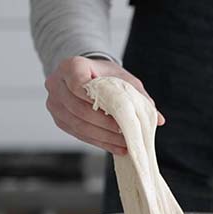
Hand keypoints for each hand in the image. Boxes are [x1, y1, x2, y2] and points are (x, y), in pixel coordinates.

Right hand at [44, 56, 164, 154]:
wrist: (87, 75)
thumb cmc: (106, 75)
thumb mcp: (124, 79)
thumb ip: (139, 97)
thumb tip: (159, 119)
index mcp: (70, 66)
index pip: (79, 84)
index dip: (97, 101)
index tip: (117, 113)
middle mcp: (56, 83)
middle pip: (79, 109)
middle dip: (104, 124)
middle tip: (124, 133)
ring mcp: (54, 103)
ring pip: (77, 124)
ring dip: (102, 137)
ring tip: (123, 143)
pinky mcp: (58, 118)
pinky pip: (77, 133)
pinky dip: (98, 141)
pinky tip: (115, 147)